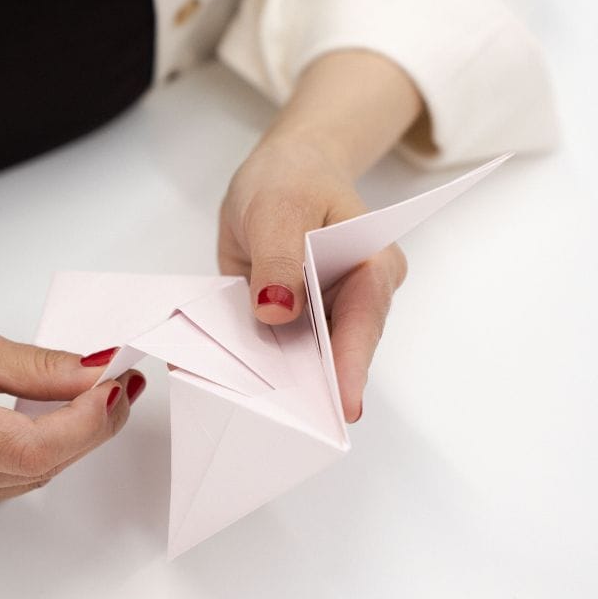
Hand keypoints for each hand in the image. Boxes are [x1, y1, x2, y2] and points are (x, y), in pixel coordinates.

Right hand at [0, 313, 143, 532]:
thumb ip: (41, 367)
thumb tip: (97, 373)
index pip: (35, 447)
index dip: (89, 421)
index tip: (119, 387)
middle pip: (39, 467)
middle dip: (90, 426)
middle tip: (118, 386)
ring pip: (30, 481)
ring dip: (67, 441)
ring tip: (84, 398)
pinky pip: (7, 489)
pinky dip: (34, 458)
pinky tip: (40, 425)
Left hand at [219, 139, 406, 421]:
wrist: (282, 172)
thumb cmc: (292, 180)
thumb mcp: (280, 207)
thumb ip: (280, 257)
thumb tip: (277, 310)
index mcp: (373, 266)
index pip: (364, 317)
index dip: (351, 362)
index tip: (342, 405)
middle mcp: (356, 300)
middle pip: (337, 352)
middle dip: (311, 386)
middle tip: (286, 426)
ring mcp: (324, 317)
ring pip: (305, 360)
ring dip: (277, 383)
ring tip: (248, 411)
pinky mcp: (293, 325)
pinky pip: (274, 350)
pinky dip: (252, 364)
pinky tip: (224, 382)